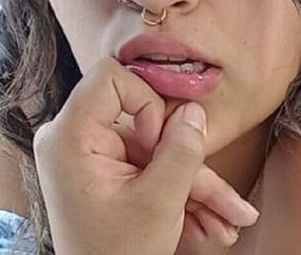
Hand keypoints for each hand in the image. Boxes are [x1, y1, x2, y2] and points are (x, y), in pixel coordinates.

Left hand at [33, 57, 258, 254]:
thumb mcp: (159, 202)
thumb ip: (182, 149)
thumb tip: (195, 110)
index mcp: (70, 139)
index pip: (111, 78)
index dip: (147, 101)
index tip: (159, 142)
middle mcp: (78, 141)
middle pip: (149, 123)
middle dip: (189, 159)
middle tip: (215, 195)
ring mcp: (96, 158)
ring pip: (162, 151)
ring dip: (198, 186)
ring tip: (230, 219)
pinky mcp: (111, 172)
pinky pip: (156, 168)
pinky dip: (184, 193)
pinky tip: (213, 222)